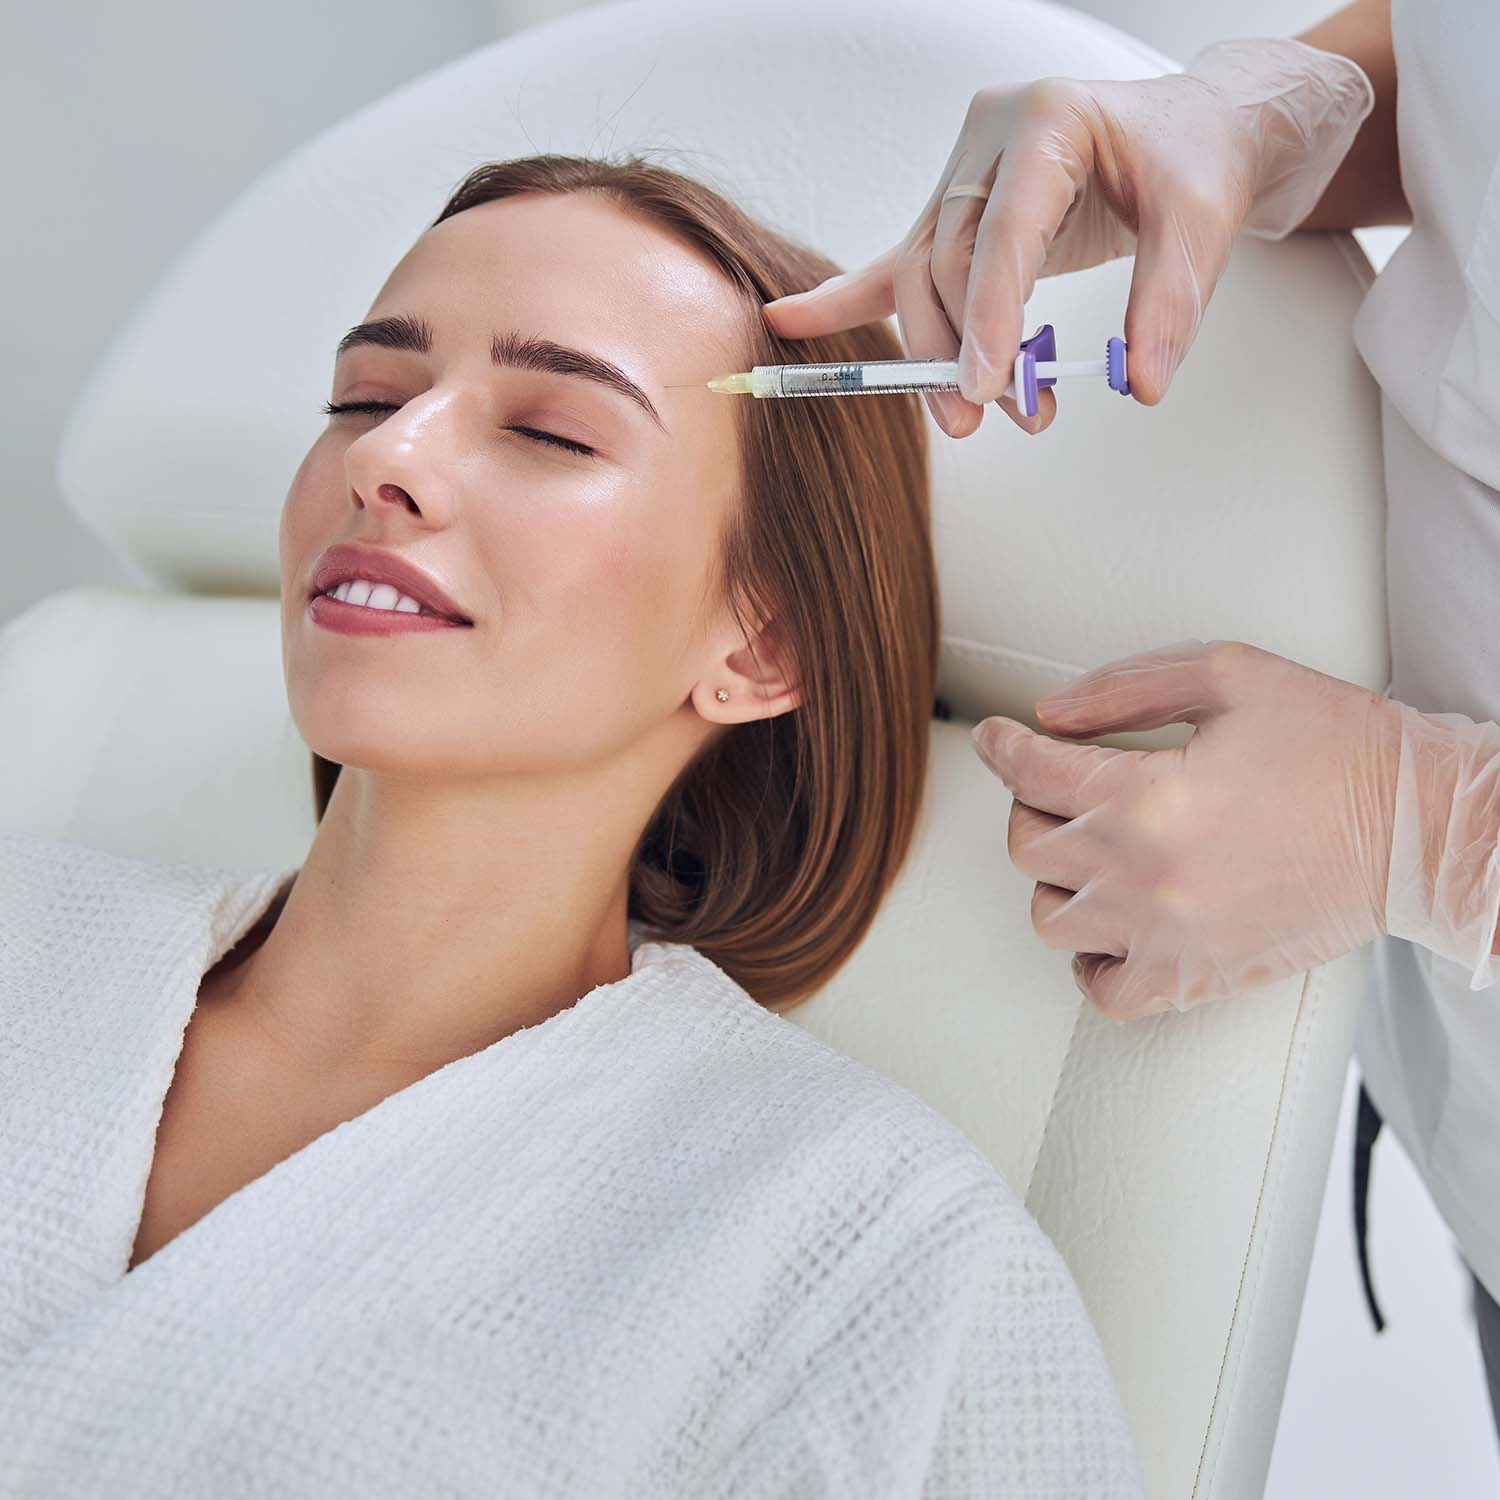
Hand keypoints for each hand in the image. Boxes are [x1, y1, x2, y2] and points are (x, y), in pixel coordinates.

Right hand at [761, 38, 1370, 437]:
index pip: (1003, 232)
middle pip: (948, 261)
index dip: (989, 314)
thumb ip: (1169, 303)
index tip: (985, 383)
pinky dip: (846, 300)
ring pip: (921, 275)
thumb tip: (1140, 384)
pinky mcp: (955, 210)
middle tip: (998, 414)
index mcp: (1048, 121)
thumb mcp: (1203, 223)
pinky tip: (789, 320)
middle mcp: (991, 141)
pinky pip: (894, 261)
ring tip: (977, 414)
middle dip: (966, 350)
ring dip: (939, 354)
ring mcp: (963, 173)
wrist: (1194, 134)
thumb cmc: (1192, 162)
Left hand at [970, 640, 1411, 1018]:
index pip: (1030, 773)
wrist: (1419, 830)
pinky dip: (1088, 962)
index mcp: (1146, 798)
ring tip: (1088, 849)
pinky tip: (1105, 926)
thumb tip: (1050, 714)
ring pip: (1051, 920)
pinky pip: (1104, 992)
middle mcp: (1142, 877)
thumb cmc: (1338, 747)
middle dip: (1029, 804)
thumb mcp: (1230, 676)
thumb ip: (1126, 687)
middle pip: (1029, 847)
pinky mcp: (1196, 978)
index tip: (995, 736)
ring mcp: (1165, 937)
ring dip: (1054, 878)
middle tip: (1056, 784)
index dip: (1001, 746)